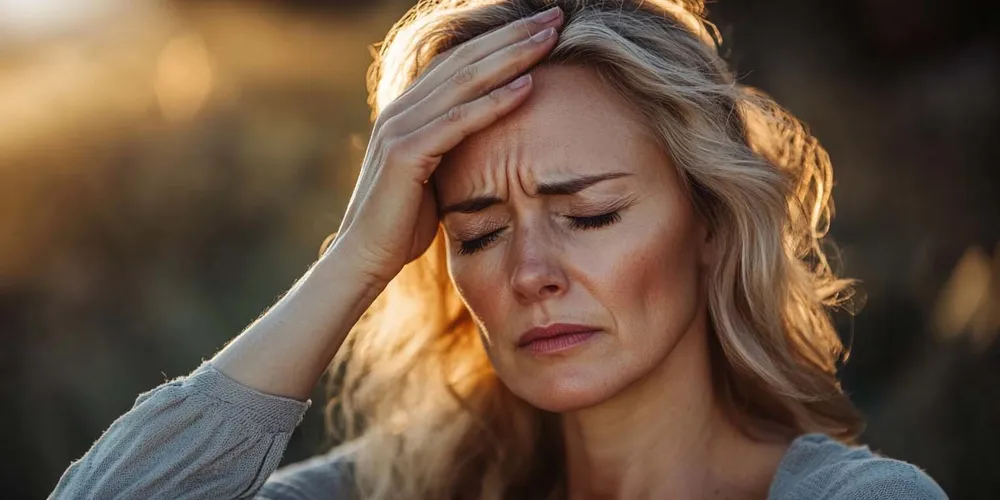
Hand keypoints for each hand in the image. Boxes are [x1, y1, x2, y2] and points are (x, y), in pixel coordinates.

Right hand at [326, 5, 563, 287]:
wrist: (364, 258)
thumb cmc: (402, 223)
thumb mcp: (435, 175)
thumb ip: (454, 148)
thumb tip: (488, 141)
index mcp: (409, 110)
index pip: (460, 60)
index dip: (501, 39)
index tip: (542, 25)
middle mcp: (402, 109)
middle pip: (465, 59)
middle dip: (512, 35)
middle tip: (554, 15)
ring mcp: (399, 127)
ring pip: (464, 81)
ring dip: (511, 56)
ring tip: (550, 38)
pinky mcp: (405, 153)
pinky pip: (458, 121)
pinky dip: (494, 102)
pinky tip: (527, 85)